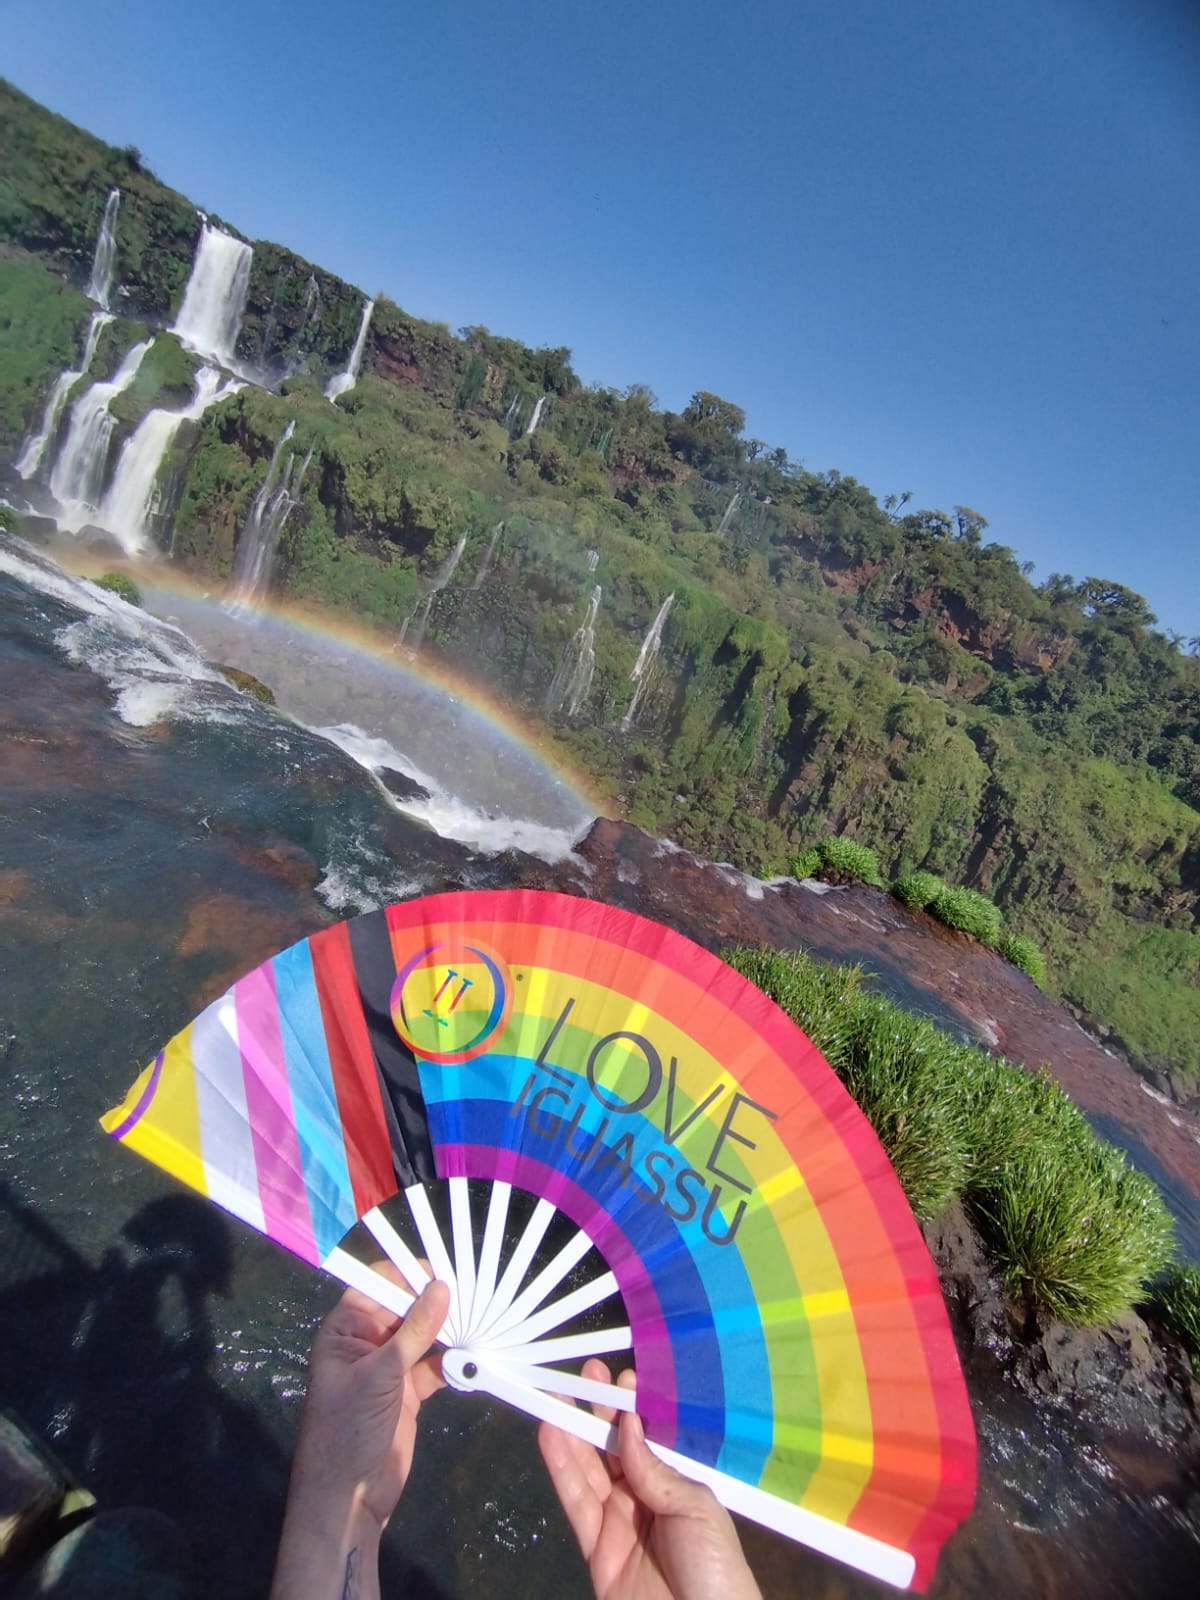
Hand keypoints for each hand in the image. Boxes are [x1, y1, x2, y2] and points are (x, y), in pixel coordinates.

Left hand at [291, 1272, 449, 1523]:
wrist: (348, 1497)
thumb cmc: (348, 1428)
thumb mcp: (380, 1375)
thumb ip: (413, 1332)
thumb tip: (442, 1287)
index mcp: (344, 1331)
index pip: (375, 1287)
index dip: (405, 1276)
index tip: (441, 1271)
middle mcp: (366, 1344)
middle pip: (403, 1310)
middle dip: (433, 1302)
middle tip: (472, 1292)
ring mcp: (388, 1369)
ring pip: (422, 1337)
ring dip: (447, 1332)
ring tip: (479, 1320)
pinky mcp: (407, 1393)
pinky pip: (434, 1368)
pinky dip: (452, 1364)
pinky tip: (472, 1360)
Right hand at [539, 1363, 762, 1599]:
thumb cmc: (715, 1568)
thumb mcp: (696, 1509)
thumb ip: (655, 1470)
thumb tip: (627, 1426)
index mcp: (678, 1487)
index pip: (650, 1441)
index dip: (635, 1409)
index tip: (623, 1376)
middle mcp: (646, 1499)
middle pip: (615, 1450)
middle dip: (601, 1411)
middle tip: (588, 1373)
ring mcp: (619, 1523)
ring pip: (589, 1470)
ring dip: (573, 1432)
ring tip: (558, 1396)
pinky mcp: (596, 1550)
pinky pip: (575, 1503)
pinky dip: (561, 1469)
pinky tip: (551, 1436)